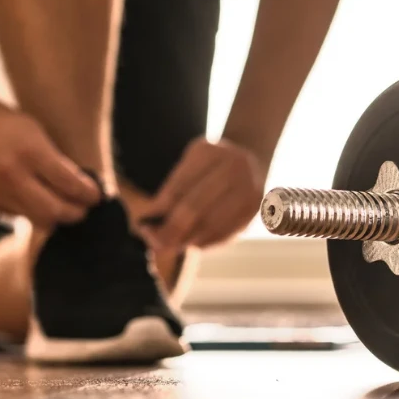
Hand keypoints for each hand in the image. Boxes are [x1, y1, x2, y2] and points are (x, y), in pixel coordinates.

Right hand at [0, 98, 101, 225]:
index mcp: (31, 153)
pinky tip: (36, 201)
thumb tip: (80, 186)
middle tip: (83, 209)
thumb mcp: (36, 133)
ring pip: (35, 218)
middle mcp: (13, 175)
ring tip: (63, 207)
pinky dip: (30, 210)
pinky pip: (16, 214)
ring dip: (54, 216)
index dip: (89, 195)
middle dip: (75, 213)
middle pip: (55, 212)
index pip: (70, 185)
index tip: (97, 196)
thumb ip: (56, 161)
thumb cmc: (2, 122)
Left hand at [141, 138, 265, 252]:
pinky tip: (193, 242)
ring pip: (210, 225)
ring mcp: (248, 188)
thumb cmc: (209, 165)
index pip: (178, 187)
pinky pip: (226, 232)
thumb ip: (173, 188)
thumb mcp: (190, 163)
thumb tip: (152, 220)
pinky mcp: (255, 208)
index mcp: (208, 152)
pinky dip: (205, 242)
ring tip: (171, 246)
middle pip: (194, 207)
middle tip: (155, 242)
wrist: (252, 159)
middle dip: (171, 229)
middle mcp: (233, 166)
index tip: (144, 224)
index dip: (160, 209)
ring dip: (187, 240)